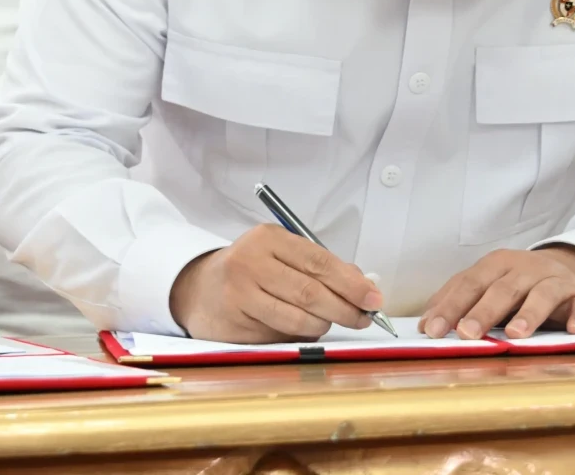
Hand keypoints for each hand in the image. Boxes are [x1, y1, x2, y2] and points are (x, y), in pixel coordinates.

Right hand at [168, 225, 383, 342]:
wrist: (200, 288)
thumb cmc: (252, 269)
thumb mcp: (282, 255)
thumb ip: (320, 266)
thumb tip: (363, 285)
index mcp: (268, 239)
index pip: (319, 261)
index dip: (351, 283)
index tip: (374, 298)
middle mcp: (250, 263)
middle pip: (310, 292)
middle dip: (344, 308)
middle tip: (364, 318)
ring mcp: (239, 295)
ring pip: (297, 318)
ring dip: (322, 324)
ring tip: (329, 322)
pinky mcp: (233, 325)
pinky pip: (279, 335)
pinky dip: (299, 336)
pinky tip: (302, 329)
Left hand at [418, 245, 574, 339]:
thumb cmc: (523, 286)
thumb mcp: (491, 286)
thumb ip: (461, 301)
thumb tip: (426, 324)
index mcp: (498, 265)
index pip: (470, 283)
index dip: (450, 306)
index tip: (432, 330)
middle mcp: (527, 268)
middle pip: (503, 289)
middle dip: (483, 311)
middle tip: (466, 334)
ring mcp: (557, 280)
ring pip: (542, 294)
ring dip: (528, 314)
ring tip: (514, 335)